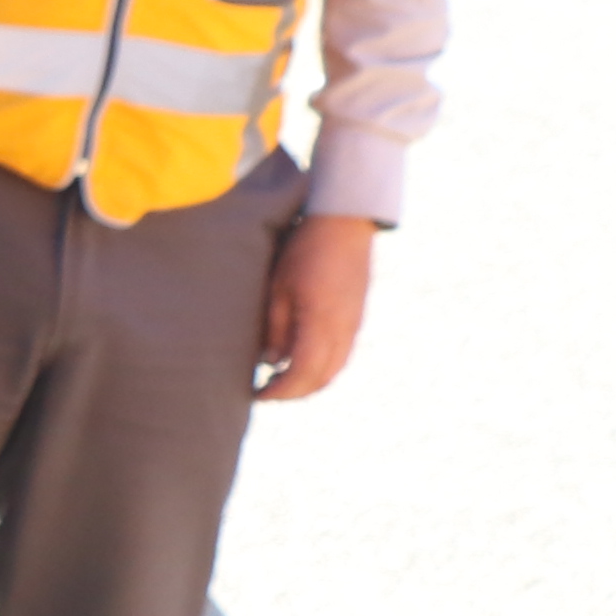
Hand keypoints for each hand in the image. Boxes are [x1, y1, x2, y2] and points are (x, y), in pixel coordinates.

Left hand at [256, 212, 377, 400]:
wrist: (344, 222)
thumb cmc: (304, 249)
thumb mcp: (278, 286)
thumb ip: (276, 328)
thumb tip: (271, 362)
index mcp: (321, 322)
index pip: (301, 374)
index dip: (279, 391)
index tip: (257, 394)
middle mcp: (344, 329)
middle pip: (320, 379)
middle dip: (293, 393)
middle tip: (266, 392)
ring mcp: (354, 324)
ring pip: (335, 370)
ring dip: (309, 383)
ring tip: (281, 381)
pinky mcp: (357, 317)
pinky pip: (342, 355)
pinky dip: (322, 368)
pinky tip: (302, 361)